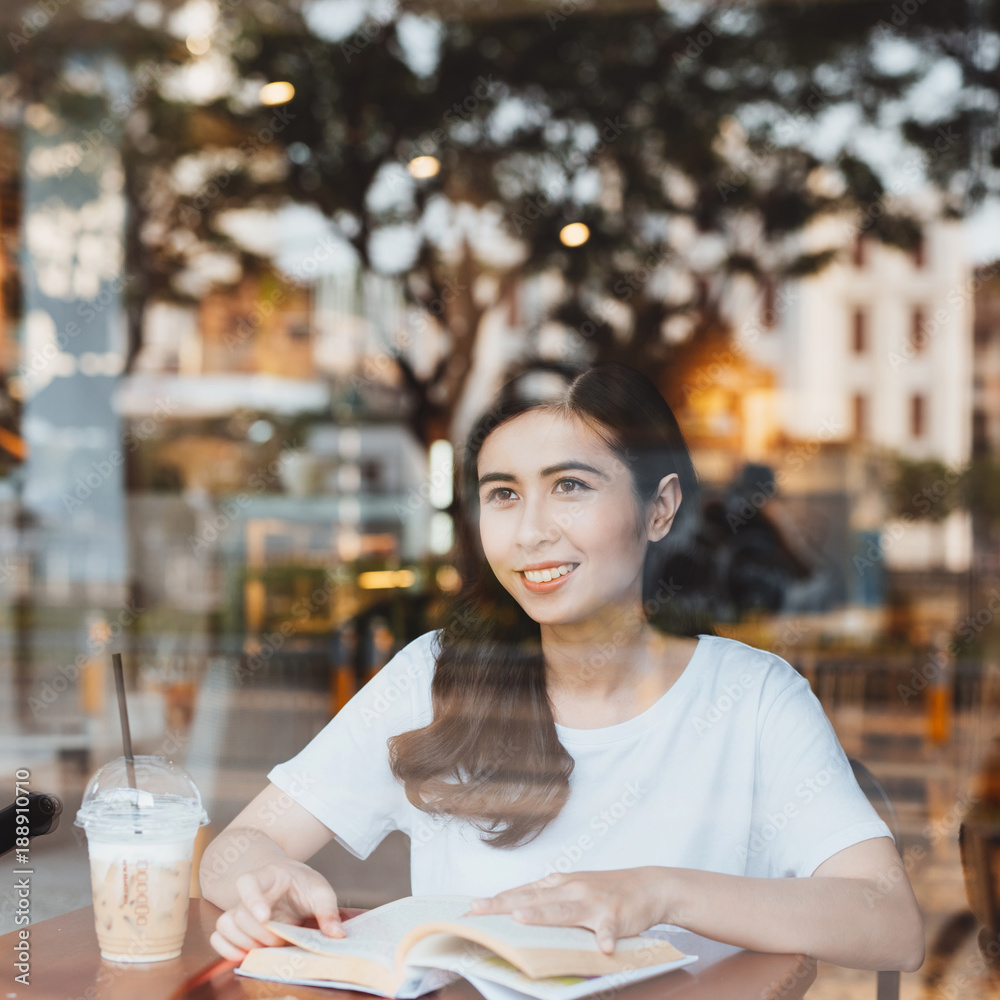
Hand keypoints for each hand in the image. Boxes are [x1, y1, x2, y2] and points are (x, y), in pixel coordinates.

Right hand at [210, 860, 345, 959]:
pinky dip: (226, 949)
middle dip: (260, 933)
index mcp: (269, 876)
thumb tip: (336, 934)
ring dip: (244, 942)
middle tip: (280, 938)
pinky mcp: (236, 926)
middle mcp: (249, 893)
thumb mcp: (320, 890)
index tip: (265, 916)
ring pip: (225, 925)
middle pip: (239, 912)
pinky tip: (245, 954)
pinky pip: (218, 937)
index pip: (249, 881)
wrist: (290, 881)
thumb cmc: (302, 883)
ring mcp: (240, 909)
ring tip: (266, 946)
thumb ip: (328, 910)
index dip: (252, 899)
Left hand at [466, 868, 668, 954]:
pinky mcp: (616, 916)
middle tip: (478, 909)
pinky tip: (604, 948)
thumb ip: (549, 900)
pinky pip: (610, 929)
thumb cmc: (606, 890)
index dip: (497, 900)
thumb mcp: (574, 890)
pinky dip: (607, 938)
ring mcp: (594, 901)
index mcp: (560, 884)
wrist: (648, 884)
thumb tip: (517, 911)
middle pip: (533, 899)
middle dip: (504, 904)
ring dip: (543, 915)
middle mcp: (572, 889)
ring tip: (521, 920)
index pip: (522, 892)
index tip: (471, 908)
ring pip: (565, 909)